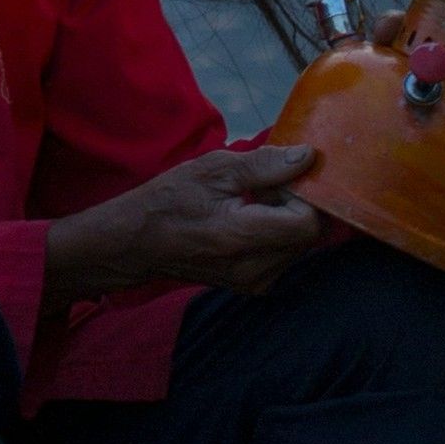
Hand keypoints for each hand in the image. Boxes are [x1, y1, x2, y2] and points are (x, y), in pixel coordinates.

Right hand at [49, 146, 328, 296]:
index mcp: (242, 237)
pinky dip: (278, 234)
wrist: (134, 244)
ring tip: (252, 204)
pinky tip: (249, 222)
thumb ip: (264, 165)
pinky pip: (286, 255)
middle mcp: (255, 269)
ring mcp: (255, 282)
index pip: (308, 222)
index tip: (276, 179)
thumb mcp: (210, 170)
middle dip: (296, 205)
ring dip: (288, 219)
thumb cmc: (166, 201)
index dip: (302, 194)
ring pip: (301, 245)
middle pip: (310, 234)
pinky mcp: (254, 286)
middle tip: (262, 187)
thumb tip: (308, 157)